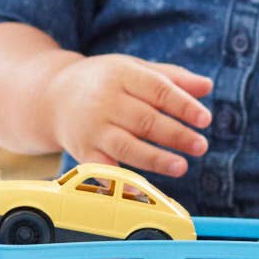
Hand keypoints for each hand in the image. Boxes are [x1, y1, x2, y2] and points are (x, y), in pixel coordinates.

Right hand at [42, 54, 212, 176]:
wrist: (51, 96)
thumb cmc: (103, 81)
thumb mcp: (134, 69)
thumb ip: (172, 78)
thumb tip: (207, 86)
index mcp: (121, 75)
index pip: (158, 90)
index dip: (183, 105)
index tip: (205, 119)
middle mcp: (105, 101)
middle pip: (145, 120)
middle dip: (176, 135)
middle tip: (201, 146)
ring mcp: (92, 128)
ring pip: (127, 146)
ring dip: (156, 159)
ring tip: (181, 167)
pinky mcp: (83, 152)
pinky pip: (104, 168)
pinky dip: (121, 180)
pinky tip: (142, 189)